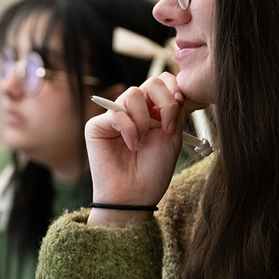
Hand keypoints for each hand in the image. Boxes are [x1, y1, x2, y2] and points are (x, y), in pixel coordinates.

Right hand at [86, 73, 189, 226]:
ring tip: (143, 142)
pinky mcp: (98, 125)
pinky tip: (133, 145)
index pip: (163, 83)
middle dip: (164, 101)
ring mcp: (115, 116)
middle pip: (151, 82)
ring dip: (144, 119)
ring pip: (133, 94)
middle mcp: (135, 111)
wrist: (135, 195)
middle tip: (166, 127)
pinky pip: (116, 113)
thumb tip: (179, 88)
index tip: (180, 103)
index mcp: (154, 111)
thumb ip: (175, 110)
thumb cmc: (154, 170)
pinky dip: (129, 128)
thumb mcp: (173, 137)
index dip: (174, 88)